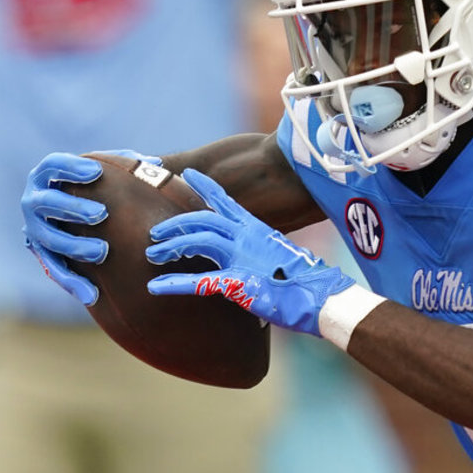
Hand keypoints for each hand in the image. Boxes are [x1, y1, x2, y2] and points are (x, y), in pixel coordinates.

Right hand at [21, 150, 159, 304]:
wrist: (74, 216)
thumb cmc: (97, 187)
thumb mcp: (108, 174)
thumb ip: (127, 166)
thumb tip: (155, 164)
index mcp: (46, 175)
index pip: (53, 165)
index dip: (71, 167)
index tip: (96, 172)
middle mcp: (34, 200)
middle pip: (47, 202)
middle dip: (72, 208)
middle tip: (101, 213)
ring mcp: (35, 229)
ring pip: (49, 239)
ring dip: (73, 246)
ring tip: (102, 252)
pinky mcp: (43, 255)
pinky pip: (56, 270)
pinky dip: (73, 282)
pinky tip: (92, 295)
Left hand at [146, 168, 355, 336]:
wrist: (321, 296)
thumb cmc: (303, 282)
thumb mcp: (277, 258)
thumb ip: (257, 255)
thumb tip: (247, 264)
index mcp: (256, 229)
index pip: (226, 202)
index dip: (206, 188)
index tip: (189, 176)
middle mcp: (246, 237)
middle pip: (202, 220)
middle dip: (175, 224)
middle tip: (155, 232)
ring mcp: (241, 256)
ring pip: (197, 240)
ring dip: (172, 246)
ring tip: (152, 256)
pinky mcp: (238, 281)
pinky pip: (199, 280)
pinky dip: (175, 284)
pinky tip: (156, 287)